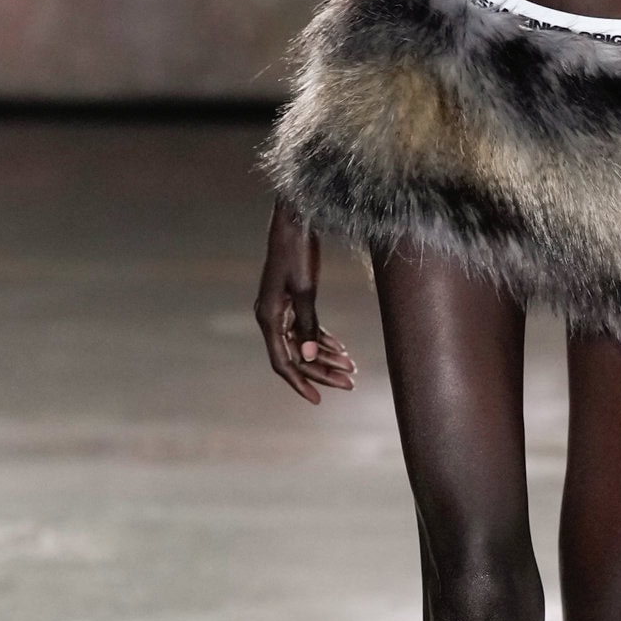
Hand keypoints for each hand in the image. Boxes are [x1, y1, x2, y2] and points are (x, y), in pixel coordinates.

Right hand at [254, 201, 356, 403]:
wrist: (295, 220)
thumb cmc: (298, 251)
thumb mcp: (305, 288)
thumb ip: (306, 324)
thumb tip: (306, 358)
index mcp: (268, 317)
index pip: (283, 362)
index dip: (300, 383)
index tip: (318, 400)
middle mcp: (271, 317)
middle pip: (296, 356)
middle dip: (322, 371)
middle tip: (350, 383)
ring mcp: (281, 309)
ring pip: (303, 344)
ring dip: (326, 357)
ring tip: (352, 368)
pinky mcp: (292, 300)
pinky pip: (306, 328)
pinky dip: (323, 340)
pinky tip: (342, 349)